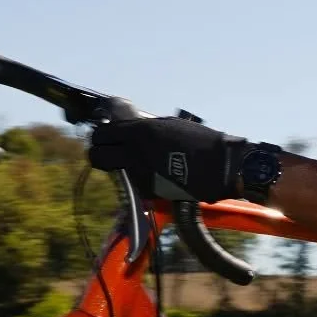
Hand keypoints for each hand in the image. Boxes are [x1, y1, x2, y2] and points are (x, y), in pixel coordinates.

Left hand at [87, 115, 247, 202]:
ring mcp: (140, 174)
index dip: (100, 136)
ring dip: (118, 168)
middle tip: (108, 153)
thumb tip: (127, 129)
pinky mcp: (150, 191)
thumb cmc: (199, 141)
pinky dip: (138, 180)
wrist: (220, 166)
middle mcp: (134, 152)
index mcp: (139, 131)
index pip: (101, 134)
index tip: (105, 137)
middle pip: (97, 156)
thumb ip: (143, 128)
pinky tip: (152, 174)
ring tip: (134, 164)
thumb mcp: (168, 125)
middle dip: (99, 154)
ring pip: (114, 172)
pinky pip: (134, 184)